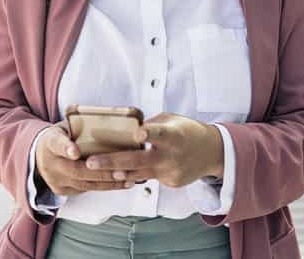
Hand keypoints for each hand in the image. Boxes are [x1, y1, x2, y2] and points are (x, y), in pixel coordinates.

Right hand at [34, 121, 133, 195]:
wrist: (39, 156)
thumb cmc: (61, 137)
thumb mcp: (65, 127)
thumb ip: (80, 127)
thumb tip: (112, 121)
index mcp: (50, 141)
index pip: (57, 143)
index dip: (66, 148)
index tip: (75, 151)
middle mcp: (50, 163)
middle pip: (76, 170)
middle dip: (101, 172)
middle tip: (122, 171)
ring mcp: (55, 179)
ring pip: (83, 184)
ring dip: (108, 183)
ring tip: (127, 179)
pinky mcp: (61, 190)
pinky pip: (84, 190)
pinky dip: (102, 186)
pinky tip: (119, 183)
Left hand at [81, 113, 224, 188]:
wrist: (212, 153)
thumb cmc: (188, 131)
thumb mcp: (172, 120)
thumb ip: (151, 125)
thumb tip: (126, 128)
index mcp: (173, 135)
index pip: (159, 133)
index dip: (148, 134)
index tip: (137, 134)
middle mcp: (171, 155)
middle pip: (138, 160)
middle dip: (111, 161)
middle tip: (90, 162)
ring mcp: (170, 172)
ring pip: (138, 174)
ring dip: (116, 172)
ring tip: (95, 171)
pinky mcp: (170, 183)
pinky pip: (148, 178)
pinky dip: (135, 174)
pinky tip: (122, 171)